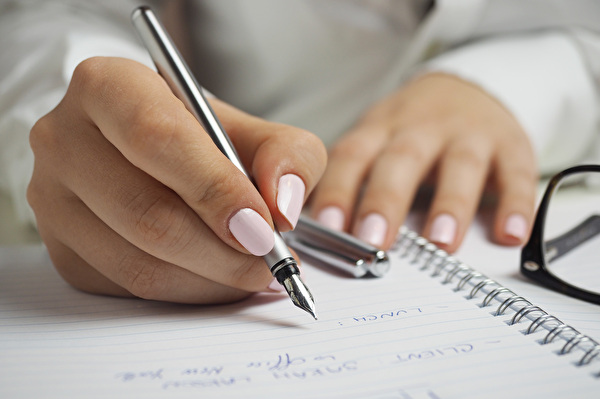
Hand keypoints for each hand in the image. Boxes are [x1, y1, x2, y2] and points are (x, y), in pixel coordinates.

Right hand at [27, 57, 325, 302]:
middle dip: (223, 251)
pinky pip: (129, 288)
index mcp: (108, 87)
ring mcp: (54, 199)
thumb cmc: (202, 138)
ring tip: (254, 272)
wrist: (151, 153)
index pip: (157, 139)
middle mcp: (66, 140)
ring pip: (138, 262)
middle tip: (270, 260)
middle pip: (147, 212)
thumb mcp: (255, 130)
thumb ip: (287, 155)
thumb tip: (283, 207)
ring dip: (211, 279)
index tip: (263, 227)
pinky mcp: (62, 249)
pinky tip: (217, 276)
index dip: (215, 189)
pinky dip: (188, 292)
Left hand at [310, 73, 536, 251]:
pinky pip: (516, 173)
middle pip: (401, 160)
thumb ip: (352, 180)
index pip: (352, 156)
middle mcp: (422, 128)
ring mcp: (468, 134)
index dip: (338, 190)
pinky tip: (510, 234)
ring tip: (440, 242)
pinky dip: (516, 204)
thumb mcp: (376, 140)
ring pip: (460, 166)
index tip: (326, 227)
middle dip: (386, 200)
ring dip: (450, 204)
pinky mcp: (510, 145)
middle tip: (373, 240)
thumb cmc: (410, 129)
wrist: (467, 88)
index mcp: (380, 129)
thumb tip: (317, 235)